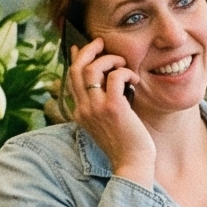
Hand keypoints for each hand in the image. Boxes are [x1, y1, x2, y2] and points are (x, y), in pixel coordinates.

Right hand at [69, 39, 154, 183]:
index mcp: (80, 113)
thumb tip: (111, 84)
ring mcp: (96, 109)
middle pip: (76, 69)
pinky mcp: (113, 109)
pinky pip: (114, 77)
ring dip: (109, 60)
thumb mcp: (108, 124)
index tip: (81, 47)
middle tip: (102, 42)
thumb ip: (104, 105)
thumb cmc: (126, 145)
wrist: (132, 164)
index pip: (71, 79)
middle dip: (88, 51)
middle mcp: (83, 109)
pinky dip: (125, 72)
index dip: (76, 59)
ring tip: (122, 64)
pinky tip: (134, 79)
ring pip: (92, 70)